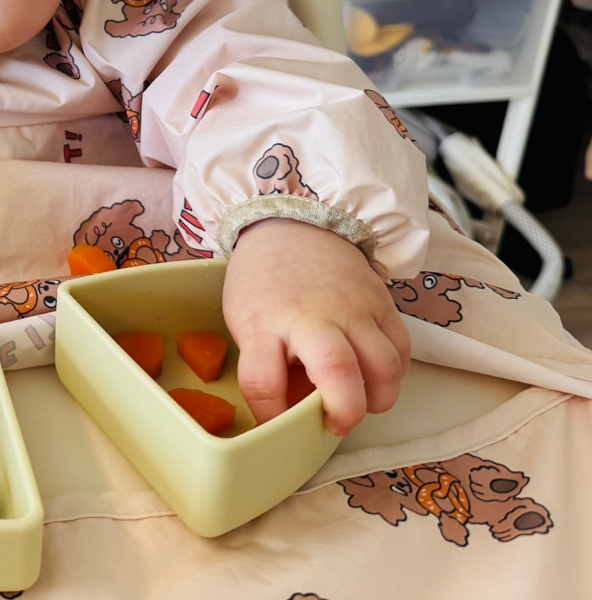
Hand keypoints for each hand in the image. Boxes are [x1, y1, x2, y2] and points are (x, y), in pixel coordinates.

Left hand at [222, 219, 409, 435]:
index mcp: (266, 322)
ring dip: (379, 397)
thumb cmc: (264, 280)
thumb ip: (265, 361)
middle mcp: (313, 317)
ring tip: (362, 403)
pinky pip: (402, 348)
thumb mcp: (246, 319)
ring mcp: (353, 308)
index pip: (262, 379)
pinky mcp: (382, 302)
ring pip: (385, 365)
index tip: (276, 423)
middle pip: (338, 371)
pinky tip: (377, 377)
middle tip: (337, 423)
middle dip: (345, 411)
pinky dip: (396, 372)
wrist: (292, 225)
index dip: (270, 413)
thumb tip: (291, 409)